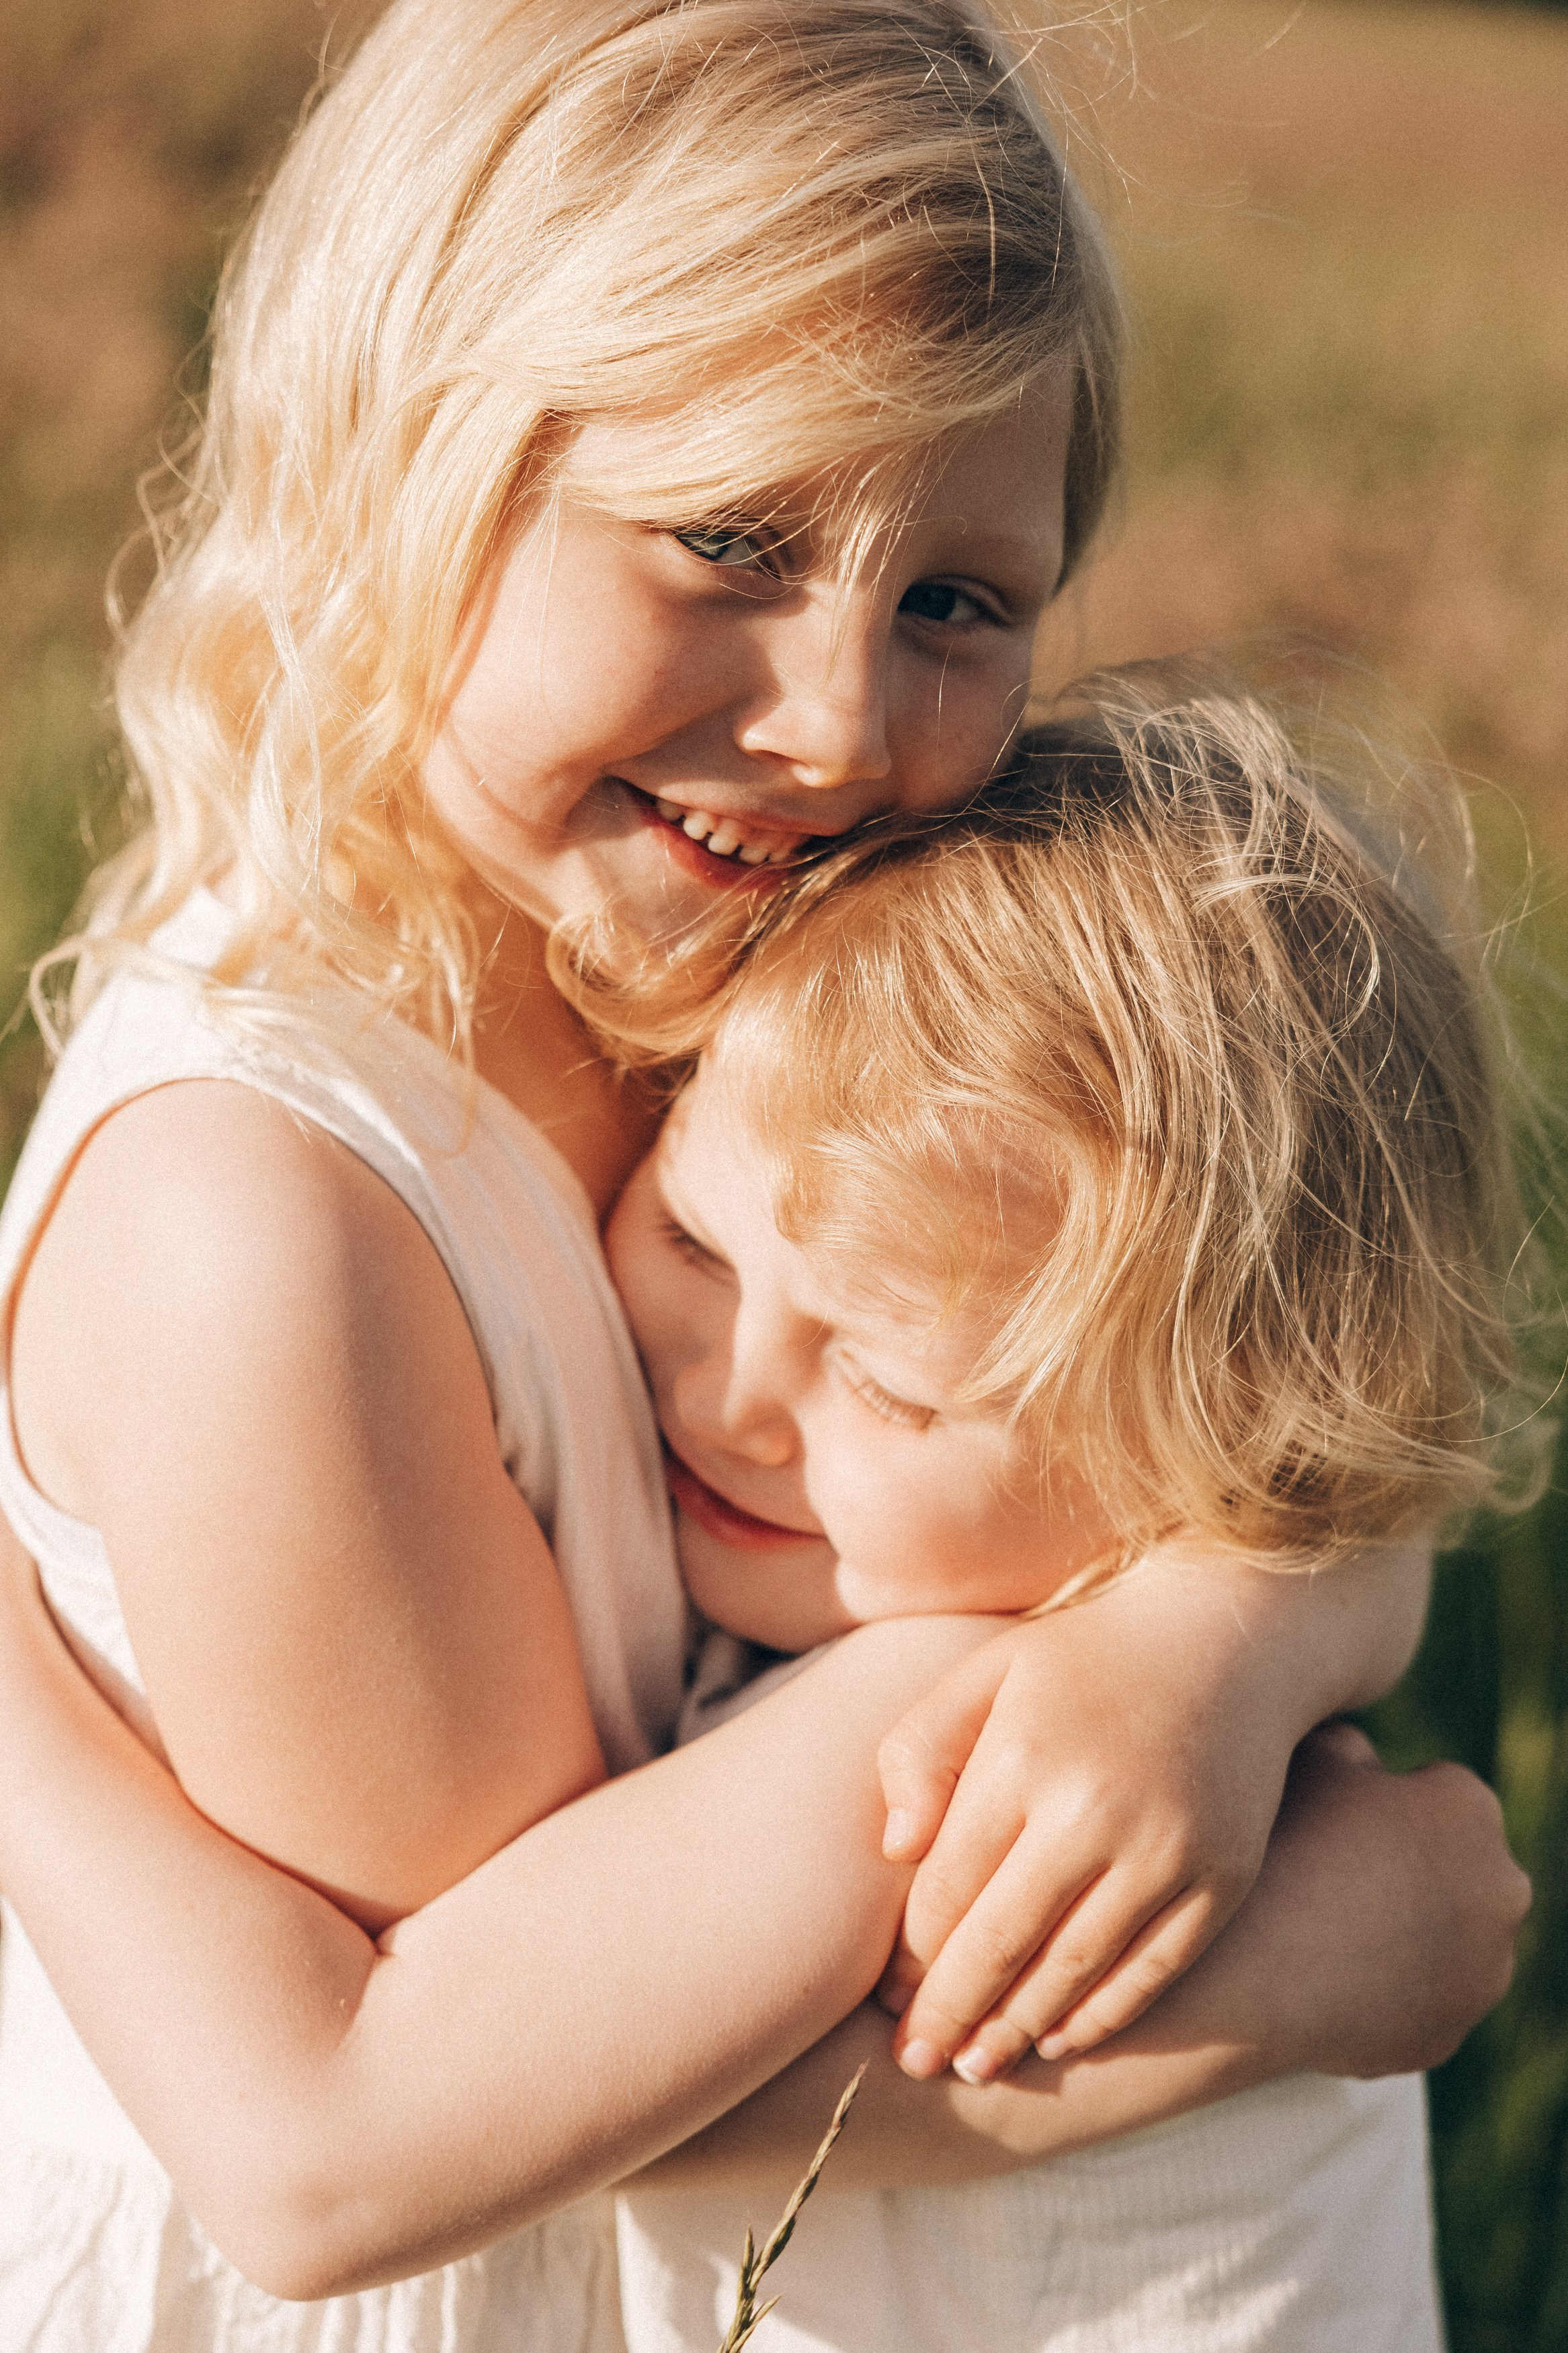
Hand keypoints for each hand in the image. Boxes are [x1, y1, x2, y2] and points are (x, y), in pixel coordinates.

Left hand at [875, 1569, 1287, 2079]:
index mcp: (1024, 1757)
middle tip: (913, 2064)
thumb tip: (895, 1850)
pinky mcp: (1221, 1877)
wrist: (1226, 1638)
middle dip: (951, 2014)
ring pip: (1075, 1971)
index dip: (912, 1955)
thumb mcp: (986, 1672)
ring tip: (976, 2065)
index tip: (885, 1998)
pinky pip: (1152, 1971)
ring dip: (1018, 2029)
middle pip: (1004, 1944)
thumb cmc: (1083, 1659)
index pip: (948, 1888)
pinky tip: (1059, 2039)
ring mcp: (1167, 1851)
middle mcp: (1096, 1811)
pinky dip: (1102, 2016)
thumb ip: (921, 1750)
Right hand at [1248, 1722, 1529, 2077]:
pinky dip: (1387, 1989)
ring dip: (1408, 1931)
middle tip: (1335, 1870)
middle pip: (1458, 1868)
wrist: (1242, 1972)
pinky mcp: (1448, 2036)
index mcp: (1470, 1810)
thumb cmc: (1274, 1849)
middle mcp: (1501, 1891)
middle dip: (1412, 1867)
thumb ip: (1353, 1748)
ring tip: (1328, 1926)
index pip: (1437, 1791)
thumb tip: (1364, 1755)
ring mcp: (1482, 1975)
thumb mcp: (1308, 1761)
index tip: (1337, 1816)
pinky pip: (1419, 2002)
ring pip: (1447, 1941)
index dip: (1382, 1800)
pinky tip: (1329, 1975)